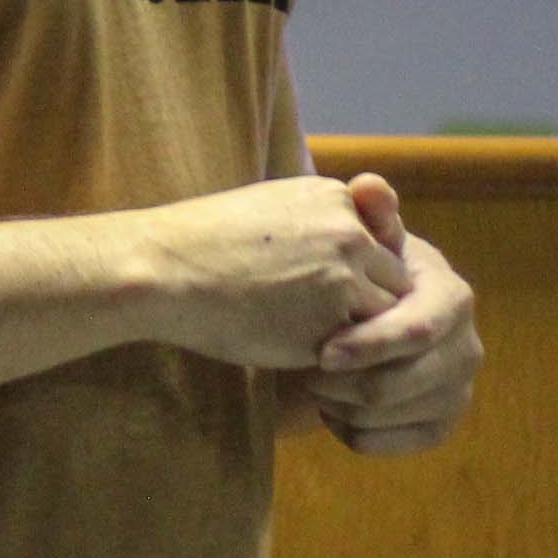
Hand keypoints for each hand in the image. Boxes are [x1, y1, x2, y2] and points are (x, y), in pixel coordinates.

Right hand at [151, 173, 413, 369]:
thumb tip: (344, 251)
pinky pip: (359, 351)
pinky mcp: (330, 324)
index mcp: (334, 199)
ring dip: (360, 334)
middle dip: (367, 303)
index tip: (322, 287)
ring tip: (321, 343)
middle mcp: (349, 234)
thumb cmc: (202, 243)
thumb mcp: (268, 208)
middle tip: (331, 323)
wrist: (163, 270)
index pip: (378, 242)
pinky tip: (302, 354)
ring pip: (384, 319)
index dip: (358, 272)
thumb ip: (316, 224)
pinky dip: (342, 359)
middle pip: (393, 279)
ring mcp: (344, 280)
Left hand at [301, 182, 480, 455]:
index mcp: (452, 297)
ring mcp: (457, 390)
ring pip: (389, 415)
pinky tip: (328, 408)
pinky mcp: (437, 425)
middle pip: (402, 382)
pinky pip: (386, 443)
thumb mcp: (364, 242)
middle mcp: (466, 347)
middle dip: (344, 382)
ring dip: (339, 404)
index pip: (416, 330)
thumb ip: (371, 218)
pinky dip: (347, 430)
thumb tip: (368, 185)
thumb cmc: (358, 272)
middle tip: (302, 370)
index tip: (322, 352)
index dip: (370, 344)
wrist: (363, 315)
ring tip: (308, 382)